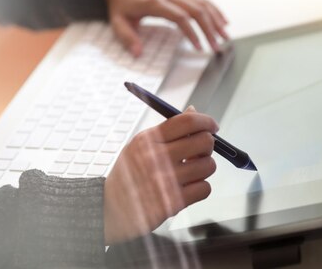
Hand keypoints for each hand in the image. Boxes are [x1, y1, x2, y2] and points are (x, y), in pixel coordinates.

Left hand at [102, 0, 228, 55]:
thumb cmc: (121, 4)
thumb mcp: (117, 22)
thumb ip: (127, 38)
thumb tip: (138, 54)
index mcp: (155, 2)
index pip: (180, 17)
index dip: (192, 32)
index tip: (199, 47)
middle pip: (196, 10)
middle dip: (210, 29)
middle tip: (217, 47)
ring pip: (202, 4)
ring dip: (216, 20)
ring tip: (226, 37)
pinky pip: (201, 0)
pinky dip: (214, 10)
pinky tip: (223, 21)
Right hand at [103, 107, 217, 244]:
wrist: (110, 210)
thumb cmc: (129, 176)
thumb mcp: (140, 147)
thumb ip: (167, 130)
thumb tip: (193, 111)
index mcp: (148, 140)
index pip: (187, 122)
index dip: (206, 121)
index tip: (212, 126)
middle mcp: (156, 158)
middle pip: (204, 142)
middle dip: (208, 145)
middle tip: (201, 151)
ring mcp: (166, 181)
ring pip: (208, 166)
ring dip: (204, 168)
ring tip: (191, 172)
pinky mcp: (173, 202)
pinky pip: (205, 188)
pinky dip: (201, 188)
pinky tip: (188, 188)